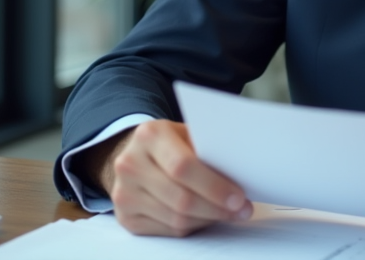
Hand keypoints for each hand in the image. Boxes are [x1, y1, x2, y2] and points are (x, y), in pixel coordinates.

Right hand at [82, 119, 251, 236]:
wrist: (136, 155)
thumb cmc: (171, 144)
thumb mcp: (186, 133)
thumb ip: (207, 148)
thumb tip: (241, 172)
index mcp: (149, 135)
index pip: (183, 166)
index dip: (214, 186)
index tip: (239, 197)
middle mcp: (130, 163)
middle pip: (181, 198)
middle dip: (217, 208)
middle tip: (241, 210)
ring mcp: (123, 193)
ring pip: (176, 219)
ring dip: (208, 219)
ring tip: (228, 213)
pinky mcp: (125, 218)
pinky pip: (168, 230)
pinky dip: (193, 226)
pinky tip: (205, 217)